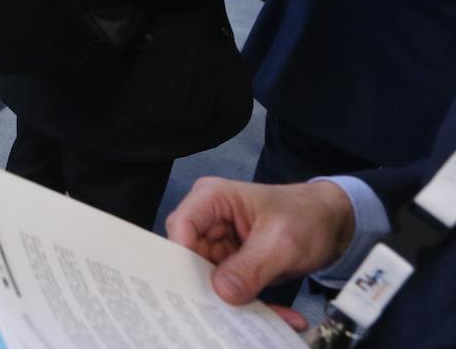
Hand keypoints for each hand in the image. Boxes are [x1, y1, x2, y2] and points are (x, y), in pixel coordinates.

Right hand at [166, 177, 355, 331]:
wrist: (332, 223)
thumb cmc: (306, 216)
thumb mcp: (281, 242)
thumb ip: (250, 266)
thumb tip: (221, 292)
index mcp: (211, 198)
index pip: (181, 226)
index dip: (183, 257)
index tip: (199, 288)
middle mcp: (208, 219)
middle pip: (189, 256)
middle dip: (209, 286)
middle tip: (230, 312)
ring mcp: (218, 242)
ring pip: (208, 278)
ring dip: (235, 301)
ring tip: (267, 314)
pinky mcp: (230, 262)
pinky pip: (229, 287)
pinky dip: (251, 303)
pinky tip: (279, 314)